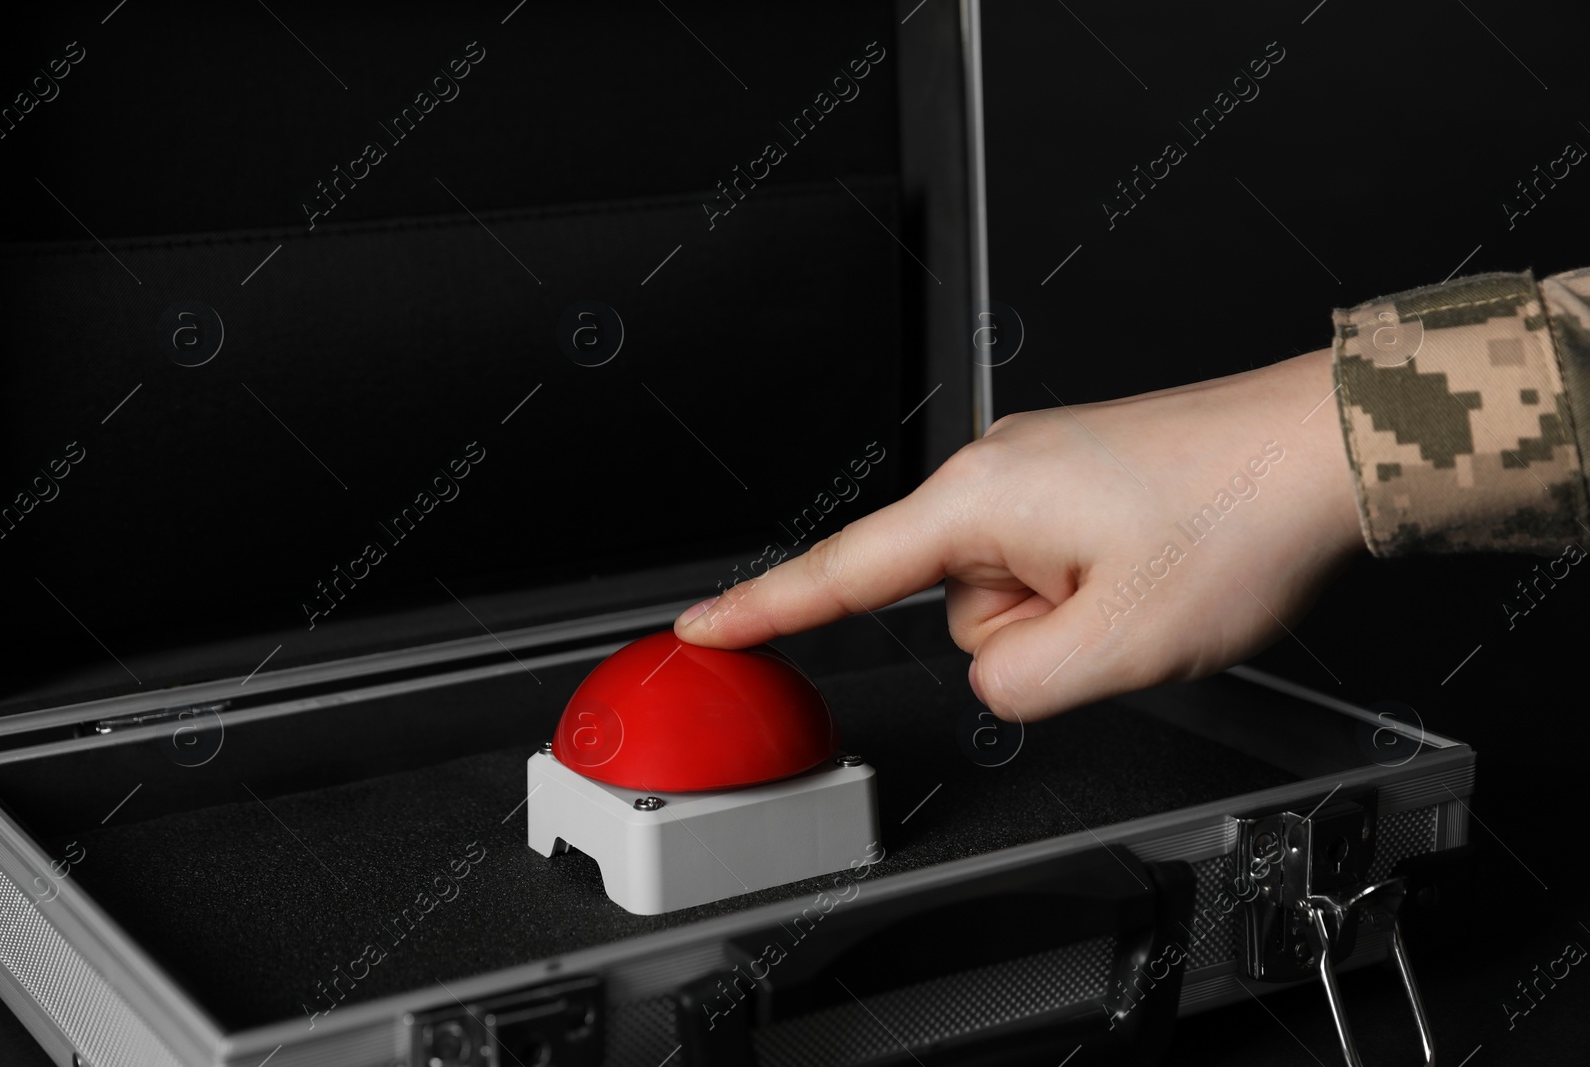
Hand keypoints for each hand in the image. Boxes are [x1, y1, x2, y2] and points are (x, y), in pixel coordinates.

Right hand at [674, 348, 1364, 719]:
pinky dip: (1096, 584)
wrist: (1325, 449)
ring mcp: (1040, 469)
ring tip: (1150, 577)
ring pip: (1014, 596)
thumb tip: (995, 668)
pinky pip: (1053, 564)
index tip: (702, 627)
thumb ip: (1015, 684)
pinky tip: (1154, 561)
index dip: (763, 607)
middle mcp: (998, 470)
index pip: (842, 571)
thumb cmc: (1236, 518)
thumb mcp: (1117, 646)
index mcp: (983, 500)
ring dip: (1077, 611)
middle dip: (1036, 633)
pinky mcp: (1076, 478)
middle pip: (961, 607)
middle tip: (1124, 610)